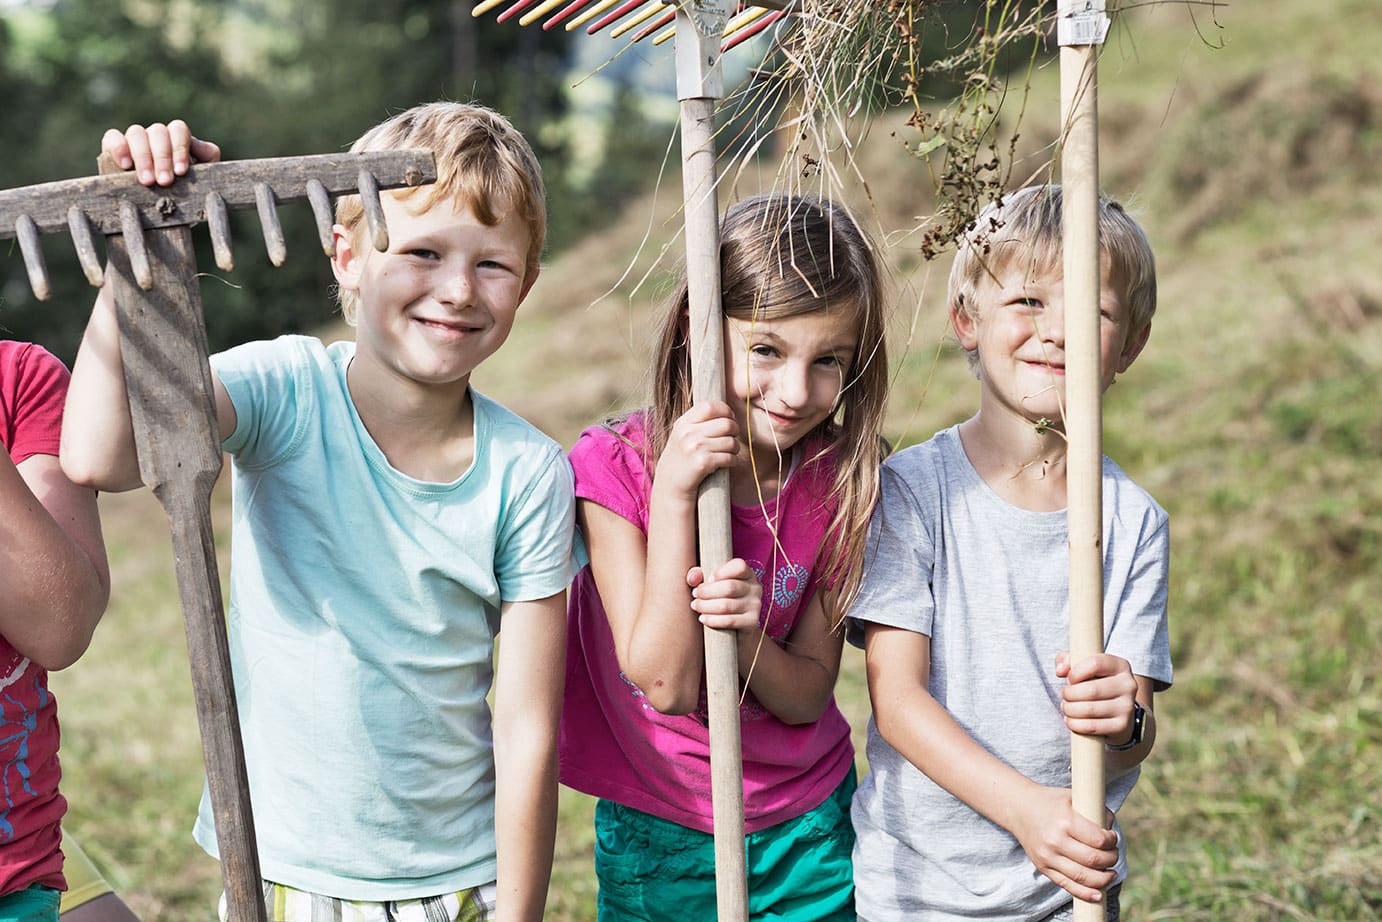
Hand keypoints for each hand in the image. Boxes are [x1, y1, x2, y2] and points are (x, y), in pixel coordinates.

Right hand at [102, 119, 221, 186]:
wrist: (158, 218)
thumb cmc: (183, 196)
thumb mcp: (200, 182)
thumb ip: (207, 163)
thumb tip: (206, 150)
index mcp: (177, 139)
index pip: (178, 130)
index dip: (179, 148)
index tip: (181, 172)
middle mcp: (156, 136)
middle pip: (158, 131)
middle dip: (162, 158)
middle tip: (164, 182)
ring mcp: (135, 140)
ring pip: (137, 133)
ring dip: (143, 157)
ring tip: (147, 182)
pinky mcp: (115, 148)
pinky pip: (112, 137)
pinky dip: (119, 147)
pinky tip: (124, 165)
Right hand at [654, 401, 740, 499]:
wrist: (670, 486)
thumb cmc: (682, 458)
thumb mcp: (682, 435)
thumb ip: (698, 421)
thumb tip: (725, 409)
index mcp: (683, 423)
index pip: (710, 406)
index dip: (725, 410)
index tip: (729, 418)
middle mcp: (687, 433)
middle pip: (726, 423)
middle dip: (735, 430)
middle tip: (733, 437)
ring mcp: (694, 448)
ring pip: (731, 441)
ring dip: (735, 448)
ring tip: (731, 451)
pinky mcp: (702, 463)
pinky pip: (729, 457)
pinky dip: (733, 460)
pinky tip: (728, 462)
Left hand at [688, 558, 761, 631]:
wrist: (736, 629)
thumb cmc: (721, 599)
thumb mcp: (711, 583)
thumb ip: (699, 575)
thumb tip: (692, 579)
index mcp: (747, 574)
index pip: (739, 566)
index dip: (721, 571)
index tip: (708, 579)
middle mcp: (755, 588)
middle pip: (729, 587)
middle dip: (707, 591)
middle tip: (695, 594)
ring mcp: (755, 606)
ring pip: (726, 605)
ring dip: (705, 606)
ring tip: (696, 605)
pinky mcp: (751, 622)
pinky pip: (729, 621)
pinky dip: (712, 620)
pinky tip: (703, 618)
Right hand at [1010, 784, 1118, 902]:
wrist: (1018, 810)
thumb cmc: (1050, 802)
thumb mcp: (1072, 797)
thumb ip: (1094, 810)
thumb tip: (1111, 829)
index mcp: (1065, 821)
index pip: (1098, 840)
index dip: (1112, 841)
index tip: (1113, 838)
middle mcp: (1055, 841)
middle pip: (1093, 860)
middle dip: (1111, 859)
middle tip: (1113, 854)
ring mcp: (1048, 857)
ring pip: (1083, 877)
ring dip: (1103, 878)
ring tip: (1110, 872)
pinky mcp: (1043, 868)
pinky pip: (1067, 885)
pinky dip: (1086, 894)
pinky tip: (1099, 894)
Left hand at [1056, 651, 1138, 744]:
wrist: (1116, 710)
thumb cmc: (1095, 682)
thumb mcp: (1082, 665)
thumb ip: (1066, 661)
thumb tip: (1060, 671)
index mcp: (1120, 666)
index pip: (1095, 664)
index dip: (1076, 672)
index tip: (1070, 679)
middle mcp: (1128, 685)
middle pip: (1091, 690)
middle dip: (1069, 694)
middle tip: (1065, 695)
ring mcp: (1127, 706)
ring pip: (1089, 709)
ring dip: (1070, 709)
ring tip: (1066, 707)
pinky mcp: (1122, 725)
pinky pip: (1092, 726)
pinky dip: (1075, 724)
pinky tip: (1070, 720)